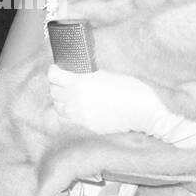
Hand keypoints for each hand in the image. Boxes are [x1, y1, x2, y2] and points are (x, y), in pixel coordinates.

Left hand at [47, 66, 166, 135]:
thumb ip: (89, 77)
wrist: (141, 111)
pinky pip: (66, 120)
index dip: (54, 71)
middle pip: (54, 91)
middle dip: (57, 85)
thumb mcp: (106, 76)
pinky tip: (74, 110)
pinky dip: (66, 114)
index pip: (54, 76)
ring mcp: (80, 114)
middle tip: (64, 82)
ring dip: (61, 100)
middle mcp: (76, 99)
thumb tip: (79, 76)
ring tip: (69, 96)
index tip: (56, 69)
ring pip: (58, 107)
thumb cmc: (130, 90)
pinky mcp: (86, 126)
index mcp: (80, 82)